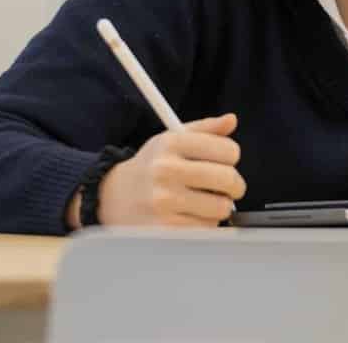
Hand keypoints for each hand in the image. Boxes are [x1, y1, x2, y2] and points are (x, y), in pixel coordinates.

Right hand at [71, 113, 247, 227]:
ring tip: (204, 201)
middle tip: (230, 187)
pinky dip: (205, 223)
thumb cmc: (150, 167)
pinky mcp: (164, 228)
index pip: (228, 150)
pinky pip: (206, 228)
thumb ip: (205, 129)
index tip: (226, 162)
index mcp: (172, 143)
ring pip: (221, 207)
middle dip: (235, 185)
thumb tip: (231, 120)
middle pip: (228, 179)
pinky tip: (190, 215)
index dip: (232, 157)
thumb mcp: (171, 140)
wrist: (112, 198)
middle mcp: (166, 170)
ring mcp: (164, 201)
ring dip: (219, 206)